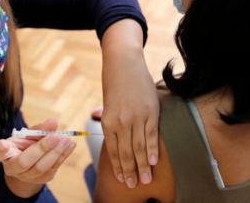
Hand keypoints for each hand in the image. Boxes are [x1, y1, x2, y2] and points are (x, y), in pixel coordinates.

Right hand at [0, 119, 75, 185]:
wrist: (32, 162)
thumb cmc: (26, 144)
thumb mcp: (28, 134)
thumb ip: (40, 128)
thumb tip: (54, 122)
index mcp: (4, 154)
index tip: (3, 145)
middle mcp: (12, 167)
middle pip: (25, 161)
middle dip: (41, 148)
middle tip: (55, 136)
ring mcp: (27, 176)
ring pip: (41, 167)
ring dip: (56, 152)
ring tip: (67, 139)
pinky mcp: (42, 179)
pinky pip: (53, 168)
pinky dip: (63, 155)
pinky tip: (70, 144)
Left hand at [100, 19, 159, 188]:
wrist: (124, 63)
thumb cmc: (115, 82)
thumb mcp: (107, 101)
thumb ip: (105, 114)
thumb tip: (96, 118)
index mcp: (107, 121)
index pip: (113, 149)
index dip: (117, 166)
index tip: (120, 179)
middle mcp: (120, 122)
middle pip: (125, 152)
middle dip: (128, 171)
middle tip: (132, 186)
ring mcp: (136, 118)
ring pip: (139, 147)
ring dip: (141, 166)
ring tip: (144, 180)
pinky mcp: (150, 112)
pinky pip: (151, 135)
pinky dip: (152, 149)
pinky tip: (153, 162)